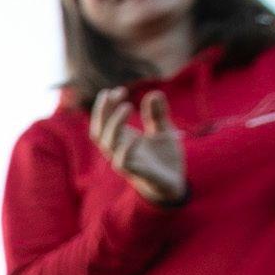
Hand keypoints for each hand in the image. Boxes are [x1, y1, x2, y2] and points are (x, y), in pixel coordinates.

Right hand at [87, 87, 186, 206]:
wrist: (176, 183)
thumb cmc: (165, 157)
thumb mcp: (164, 131)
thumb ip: (157, 114)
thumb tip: (154, 93)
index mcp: (122, 139)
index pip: (102, 122)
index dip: (105, 106)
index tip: (117, 90)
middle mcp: (119, 150)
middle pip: (98, 130)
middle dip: (104, 111)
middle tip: (118, 92)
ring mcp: (125, 161)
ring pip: (108, 144)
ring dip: (114, 124)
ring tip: (127, 107)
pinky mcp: (137, 173)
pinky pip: (122, 162)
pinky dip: (125, 149)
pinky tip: (134, 137)